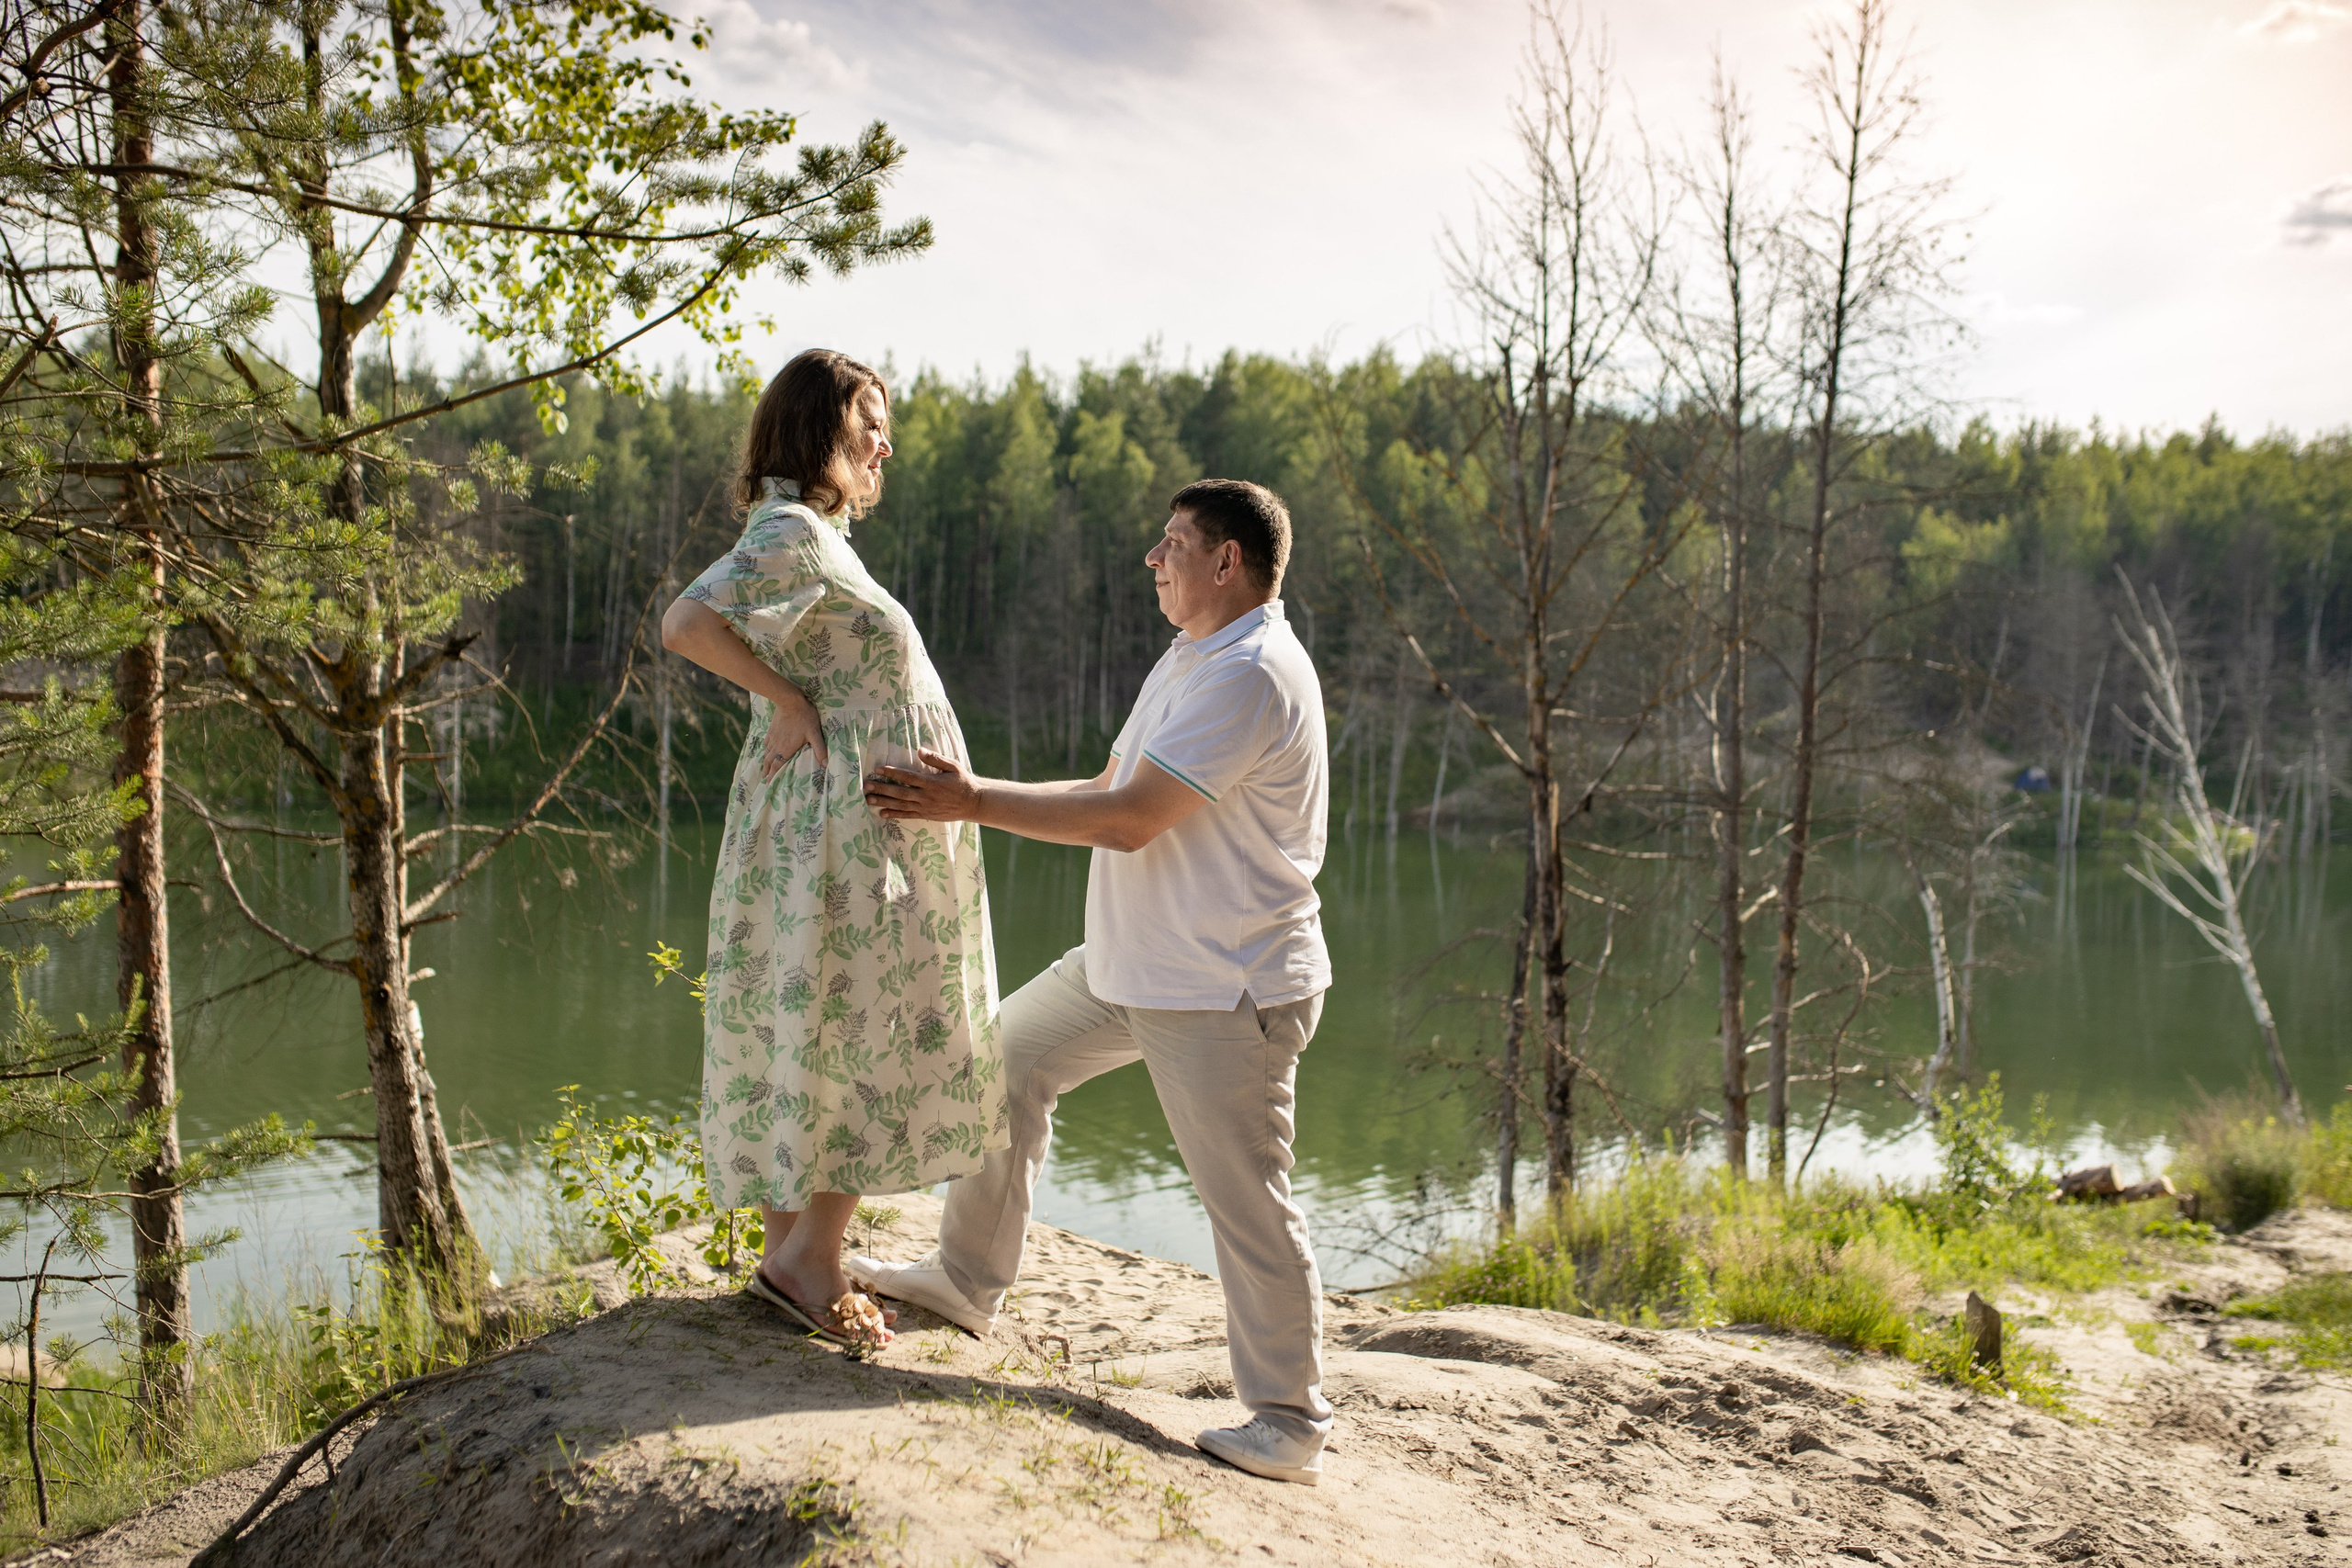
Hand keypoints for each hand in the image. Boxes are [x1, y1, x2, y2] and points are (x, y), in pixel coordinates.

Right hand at [762, 688, 827, 779]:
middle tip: (764, 780)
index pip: (777, 766)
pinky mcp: (771, 729)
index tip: (768, 785)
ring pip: (766, 752)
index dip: (772, 776)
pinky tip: (766, 749)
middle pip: (769, 762)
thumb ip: (820, 749)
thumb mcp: (815, 733)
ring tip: (763, 769)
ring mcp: (773, 737)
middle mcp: (777, 745)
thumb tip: (825, 765)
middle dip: (767, 772)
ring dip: (765, 762)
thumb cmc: (804, 717)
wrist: (789, 700)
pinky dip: (765, 749)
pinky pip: (766, 742)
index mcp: (786, 749)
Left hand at [865, 749, 980, 821]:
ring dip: (884, 802)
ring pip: (901, 805)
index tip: (878, 769)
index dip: (892, 772)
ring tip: (869, 799)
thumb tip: (920, 750)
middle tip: (867, 786)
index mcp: (932, 782)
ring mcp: (925, 807)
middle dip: (882, 788)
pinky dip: (895, 815)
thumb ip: (936, 759)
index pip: (908, 777)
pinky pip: (908, 816)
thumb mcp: (953, 766)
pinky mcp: (926, 815)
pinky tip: (882, 813)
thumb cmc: (963, 782)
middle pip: (900, 792)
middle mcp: (926, 796)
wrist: (973, 803)